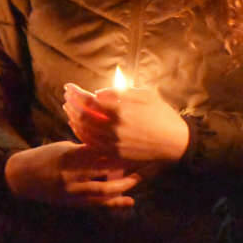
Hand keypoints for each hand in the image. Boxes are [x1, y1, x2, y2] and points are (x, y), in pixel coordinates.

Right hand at [4, 141, 139, 207]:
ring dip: (123, 186)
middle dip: (125, 167)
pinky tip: (129, 201)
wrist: (22, 178)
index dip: (118, 150)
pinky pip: (96, 203)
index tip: (135, 146)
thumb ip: (86, 149)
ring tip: (138, 179)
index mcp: (70, 155)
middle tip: (144, 162)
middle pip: (105, 170)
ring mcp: (72, 191)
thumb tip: (110, 145)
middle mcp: (72, 174)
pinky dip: (114, 203)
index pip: (99, 151)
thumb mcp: (65, 147)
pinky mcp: (72, 202)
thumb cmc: (45, 157)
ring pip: (103, 190)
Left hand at [62, 83, 189, 162]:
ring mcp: (114, 144)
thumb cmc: (162, 115)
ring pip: (85, 132)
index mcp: (122, 111)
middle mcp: (114, 129)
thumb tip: (98, 94)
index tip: (69, 87)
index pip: (89, 101)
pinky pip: (93, 145)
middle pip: (83, 116)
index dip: (76, 93)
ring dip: (73, 119)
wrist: (176, 142)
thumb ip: (120, 93)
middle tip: (66, 96)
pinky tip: (78, 127)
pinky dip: (82, 135)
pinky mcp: (116, 155)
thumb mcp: (145, 95)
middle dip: (71, 104)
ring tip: (68, 109)